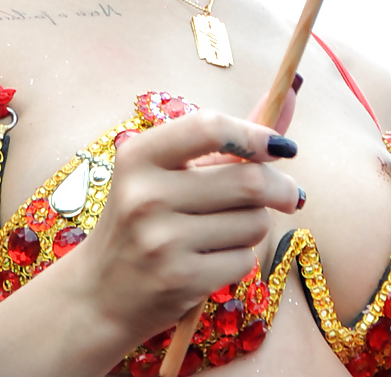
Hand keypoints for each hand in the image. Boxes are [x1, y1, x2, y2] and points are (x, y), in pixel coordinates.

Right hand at [55, 109, 303, 353]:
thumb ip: (226, 138)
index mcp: (139, 156)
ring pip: (253, 222)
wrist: (99, 295)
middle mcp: (146, 196)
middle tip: (290, 194)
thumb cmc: (143, 220)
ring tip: (229, 229)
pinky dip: (242, 256)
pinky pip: (244, 259)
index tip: (281, 147)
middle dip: (281, 187)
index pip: (210, 127)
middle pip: (247, 180)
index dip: (255, 134)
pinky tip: (215, 258)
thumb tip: (288, 96)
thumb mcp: (165, 172)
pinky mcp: (180, 281)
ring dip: (256, 223)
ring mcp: (162, 242)